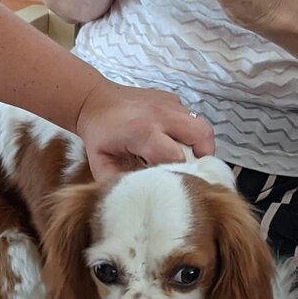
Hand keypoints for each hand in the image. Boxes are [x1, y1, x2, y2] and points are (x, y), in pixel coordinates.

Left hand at [75, 78, 214, 178]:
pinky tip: (172, 139)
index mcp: (142, 131)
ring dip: (199, 143)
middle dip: (203, 155)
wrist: (94, 100)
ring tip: (185, 155)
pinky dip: (188, 132)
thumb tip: (138, 199)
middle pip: (201, 135)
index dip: (179, 173)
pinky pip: (191, 118)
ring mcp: (168, 104)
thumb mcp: (101, 165)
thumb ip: (120, 183)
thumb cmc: (99, 134)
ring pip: (201, 125)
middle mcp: (160, 115)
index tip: (173, 181)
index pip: (176, 156)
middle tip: (192, 168)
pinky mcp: (172, 99)